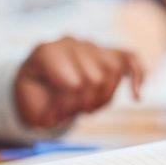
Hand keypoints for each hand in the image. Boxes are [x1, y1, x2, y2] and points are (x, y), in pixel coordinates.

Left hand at [15, 37, 143, 127]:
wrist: (34, 79)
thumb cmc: (32, 93)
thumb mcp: (28, 102)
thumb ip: (43, 111)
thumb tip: (53, 122)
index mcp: (46, 51)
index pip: (73, 84)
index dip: (66, 108)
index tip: (51, 119)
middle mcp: (69, 42)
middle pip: (96, 79)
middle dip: (84, 105)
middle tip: (69, 115)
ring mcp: (88, 45)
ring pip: (113, 71)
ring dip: (103, 98)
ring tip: (86, 109)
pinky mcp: (104, 51)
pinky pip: (129, 59)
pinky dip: (137, 77)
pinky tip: (136, 96)